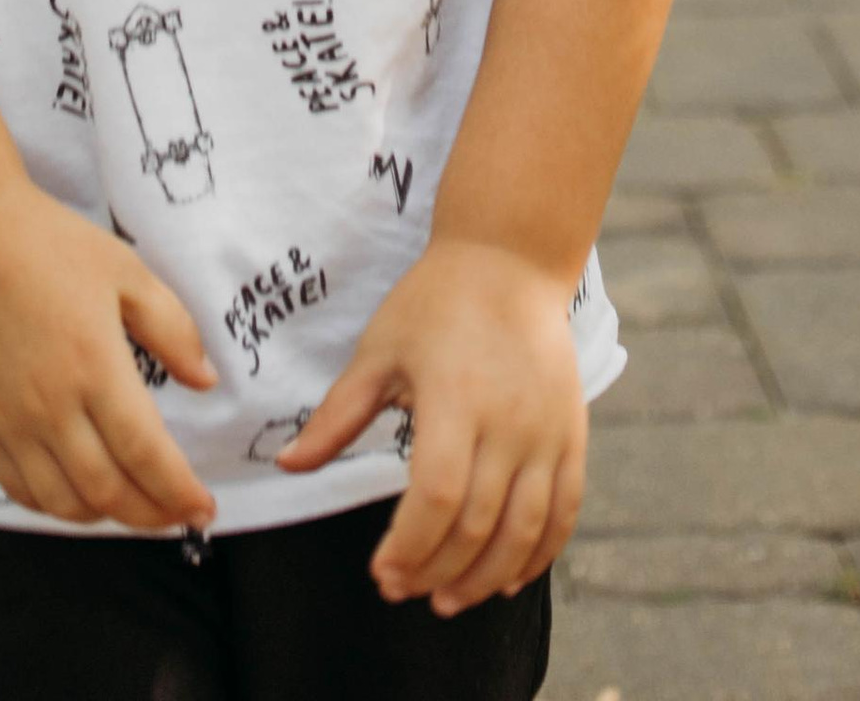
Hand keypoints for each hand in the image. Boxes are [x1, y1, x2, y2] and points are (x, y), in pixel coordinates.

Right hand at [0, 178, 216, 533]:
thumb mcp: (127, 271)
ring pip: (63, 502)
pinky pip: (18, 488)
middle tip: (178, 515)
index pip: (146, 454)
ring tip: (134, 508)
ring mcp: (10, 421)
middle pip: (108, 491)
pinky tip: (78, 496)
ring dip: (106, 518)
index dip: (179, 492)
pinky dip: (54, 507)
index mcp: (96, 366)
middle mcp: (51, 406)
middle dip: (152, 515)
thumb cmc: (50, 245)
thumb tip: (207, 381)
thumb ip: (173, 328)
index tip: (204, 507)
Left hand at [278, 237, 585, 610]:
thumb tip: (287, 465)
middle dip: (436, 571)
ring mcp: (547, 430)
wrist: (511, 259)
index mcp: (455, 398)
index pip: (437, 498)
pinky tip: (507, 579)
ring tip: (449, 600)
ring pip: (524, 530)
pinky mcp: (573, 433)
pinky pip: (564, 511)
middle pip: (477, 524)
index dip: (409, 547)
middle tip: (403, 592)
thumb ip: (338, 415)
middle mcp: (508, 421)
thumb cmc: (435, 302)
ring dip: (486, 578)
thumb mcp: (379, 350)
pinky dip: (539, 555)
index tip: (381, 574)